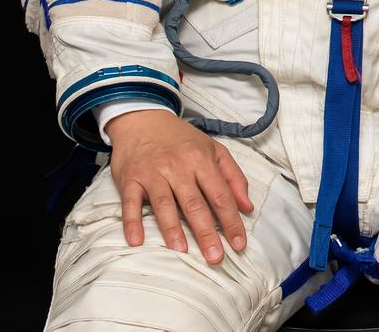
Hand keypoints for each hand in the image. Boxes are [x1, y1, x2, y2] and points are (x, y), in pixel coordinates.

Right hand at [107, 108, 252, 264]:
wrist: (144, 120)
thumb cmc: (183, 140)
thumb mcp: (215, 150)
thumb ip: (233, 177)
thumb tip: (247, 206)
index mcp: (202, 161)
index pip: (221, 195)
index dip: (231, 221)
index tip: (239, 243)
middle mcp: (178, 168)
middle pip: (195, 204)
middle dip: (207, 233)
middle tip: (216, 258)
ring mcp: (153, 174)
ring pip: (164, 205)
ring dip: (173, 230)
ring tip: (183, 251)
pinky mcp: (130, 179)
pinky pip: (130, 203)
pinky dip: (132, 222)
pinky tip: (136, 241)